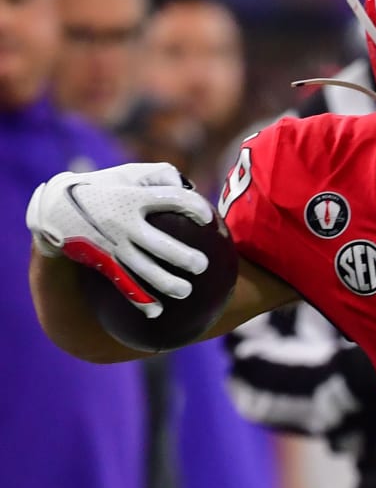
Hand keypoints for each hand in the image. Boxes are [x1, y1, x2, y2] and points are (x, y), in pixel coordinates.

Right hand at [25, 162, 212, 315]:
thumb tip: (191, 187)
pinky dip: (140, 300)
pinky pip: (124, 284)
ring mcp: (114, 245)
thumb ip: (159, 175)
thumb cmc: (104, 189)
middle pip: (159, 245)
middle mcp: (124, 223)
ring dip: (167, 284)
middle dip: (184, 258)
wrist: (55, 208)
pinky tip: (156, 313)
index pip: (170, 199)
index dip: (192, 207)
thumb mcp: (127, 174)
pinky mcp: (105, 262)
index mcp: (133, 198)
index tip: (207, 218)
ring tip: (185, 291)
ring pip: (144, 270)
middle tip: (202, 265)